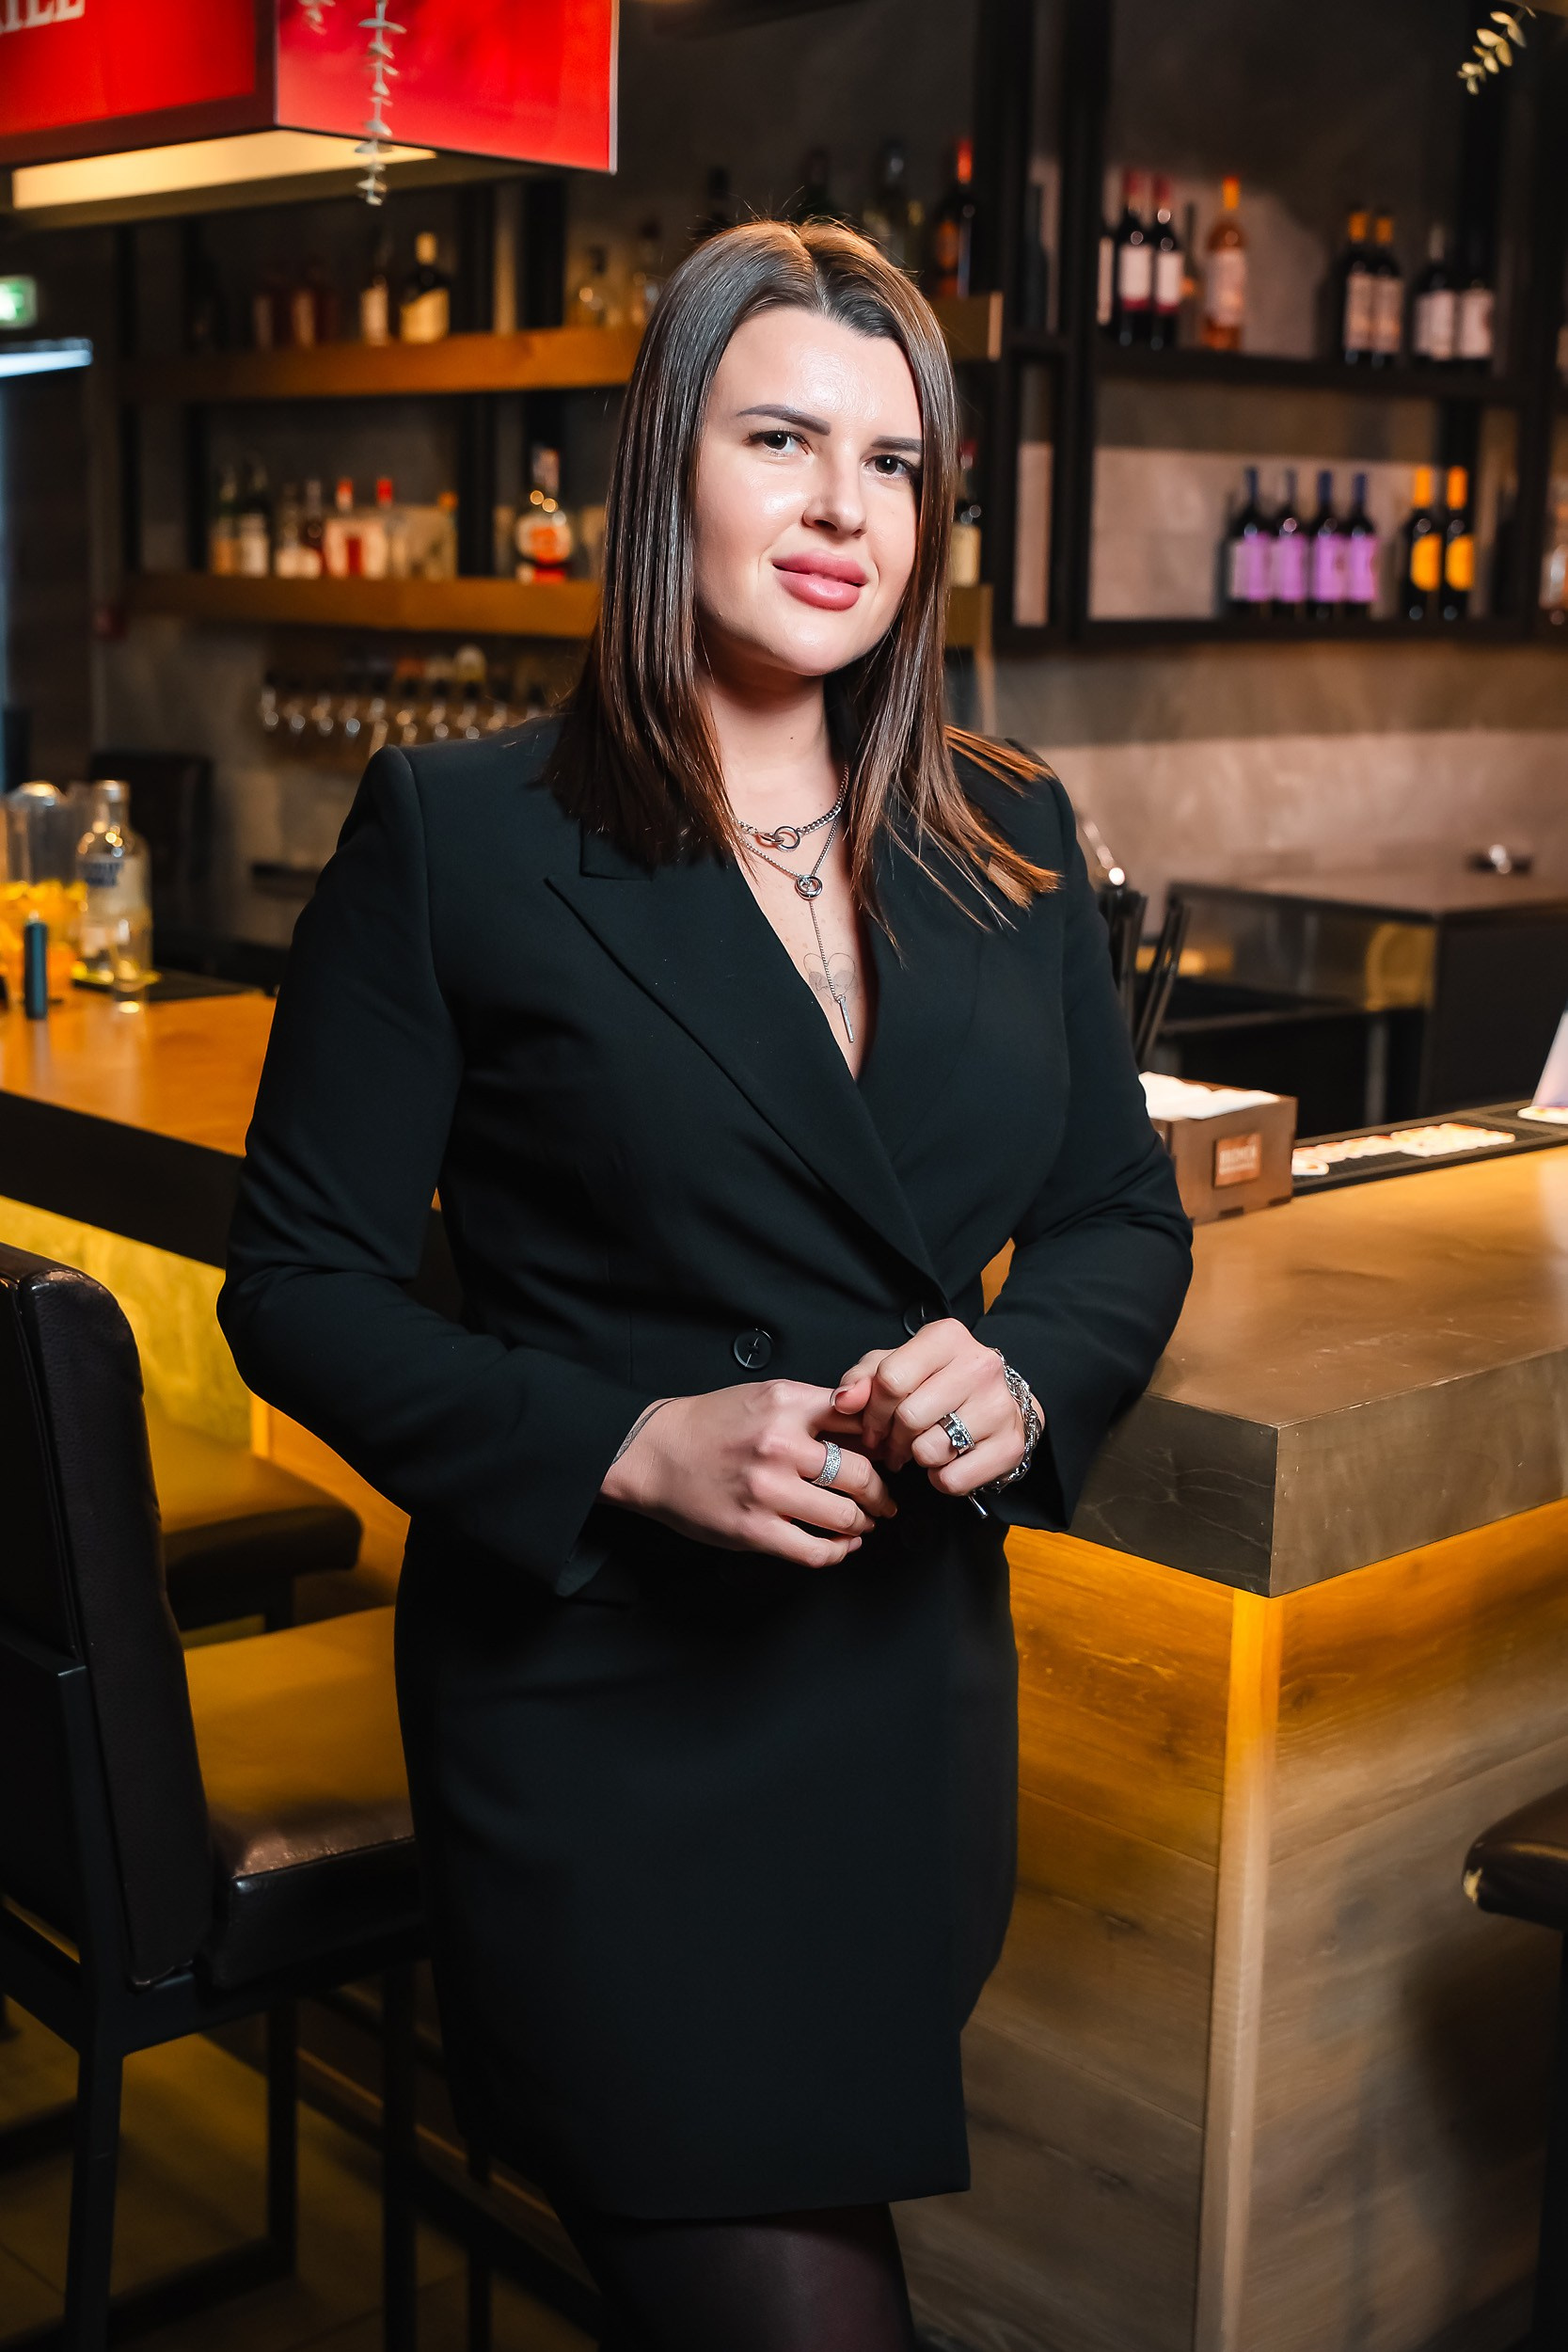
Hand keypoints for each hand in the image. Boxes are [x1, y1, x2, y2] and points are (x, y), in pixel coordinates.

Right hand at [600, 1381, 896, 1569]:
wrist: (655, 1454)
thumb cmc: (711, 1424)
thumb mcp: (765, 1395)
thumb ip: (815, 1405)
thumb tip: (869, 1425)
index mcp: (785, 1404)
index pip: (859, 1419)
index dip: (881, 1440)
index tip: (887, 1455)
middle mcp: (779, 1445)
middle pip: (860, 1473)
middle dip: (881, 1491)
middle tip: (885, 1497)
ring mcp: (767, 1490)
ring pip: (844, 1516)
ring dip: (864, 1522)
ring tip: (865, 1520)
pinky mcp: (753, 1530)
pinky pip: (814, 1550)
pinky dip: (837, 1552)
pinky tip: (841, 1545)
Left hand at [832, 1321, 1029, 1497]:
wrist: (999, 1400)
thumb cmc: (937, 1382)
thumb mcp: (895, 1367)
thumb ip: (862, 1379)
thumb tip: (842, 1401)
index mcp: (947, 1337)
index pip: (891, 1380)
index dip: (872, 1412)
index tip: (874, 1426)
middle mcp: (979, 1366)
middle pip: (909, 1417)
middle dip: (893, 1439)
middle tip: (896, 1444)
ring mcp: (999, 1406)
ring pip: (930, 1451)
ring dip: (917, 1458)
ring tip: (923, 1448)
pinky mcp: (1010, 1446)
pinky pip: (953, 1479)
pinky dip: (941, 1479)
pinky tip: (947, 1461)